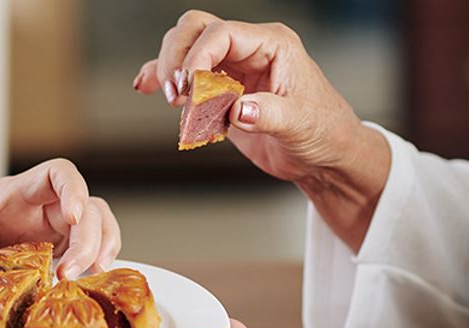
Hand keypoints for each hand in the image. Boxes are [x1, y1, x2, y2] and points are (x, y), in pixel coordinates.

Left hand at [0, 159, 120, 294]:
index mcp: (12, 195)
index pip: (58, 174)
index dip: (75, 190)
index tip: (74, 217)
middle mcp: (35, 209)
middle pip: (86, 207)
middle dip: (89, 238)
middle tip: (70, 274)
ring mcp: (42, 231)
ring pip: (91, 228)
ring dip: (99, 249)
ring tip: (93, 277)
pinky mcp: (43, 254)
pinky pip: (78, 253)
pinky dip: (89, 267)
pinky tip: (83, 285)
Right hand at [133, 11, 389, 249]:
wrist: (325, 156)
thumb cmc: (323, 133)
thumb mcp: (300, 124)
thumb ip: (268, 115)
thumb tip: (237, 110)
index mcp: (272, 45)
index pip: (221, 34)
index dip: (197, 57)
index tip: (188, 89)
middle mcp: (249, 50)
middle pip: (195, 29)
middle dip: (177, 58)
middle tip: (175, 94)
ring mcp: (233, 69)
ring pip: (185, 48)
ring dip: (169, 71)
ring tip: (174, 101)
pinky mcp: (220, 91)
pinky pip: (185, 75)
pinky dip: (162, 79)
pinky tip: (144, 86)